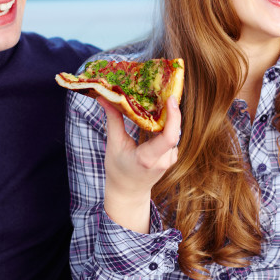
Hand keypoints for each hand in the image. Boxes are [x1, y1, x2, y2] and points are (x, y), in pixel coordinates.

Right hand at [100, 95, 180, 232]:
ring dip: (168, 114)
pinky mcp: (172, 155)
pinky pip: (172, 134)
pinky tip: (159, 110)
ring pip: (174, 130)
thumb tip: (105, 96)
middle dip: (170, 109)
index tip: (171, 99)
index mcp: (148, 158)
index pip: (168, 137)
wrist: (129, 191)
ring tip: (161, 94)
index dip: (174, 117)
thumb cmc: (119, 170)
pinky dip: (166, 122)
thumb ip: (113, 120)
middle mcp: (164, 159)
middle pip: (174, 130)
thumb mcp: (114, 145)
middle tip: (163, 88)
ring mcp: (170, 158)